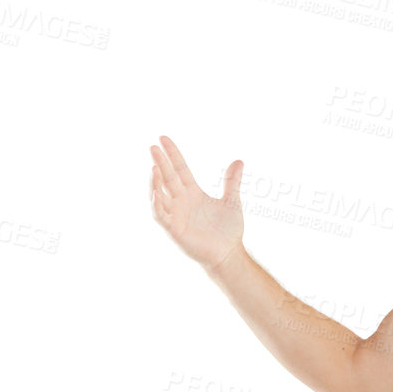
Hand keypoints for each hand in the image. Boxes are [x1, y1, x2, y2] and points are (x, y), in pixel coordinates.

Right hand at [149, 133, 244, 271]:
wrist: (229, 253)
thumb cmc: (228, 230)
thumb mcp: (231, 201)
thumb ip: (231, 181)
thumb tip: (239, 161)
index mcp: (192, 192)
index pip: (179, 169)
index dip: (172, 154)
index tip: (163, 138)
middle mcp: (181, 201)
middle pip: (168, 178)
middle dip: (161, 163)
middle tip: (153, 147)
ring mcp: (176, 215)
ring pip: (160, 195)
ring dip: (155, 183)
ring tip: (154, 168)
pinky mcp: (175, 230)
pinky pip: (162, 216)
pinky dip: (157, 205)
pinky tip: (157, 194)